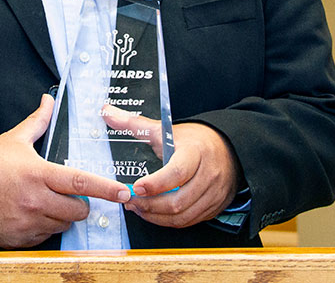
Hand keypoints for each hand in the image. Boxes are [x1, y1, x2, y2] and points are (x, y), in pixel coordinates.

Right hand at [0, 94, 131, 247]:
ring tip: (44, 203)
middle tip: (70, 196)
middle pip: (77, 210)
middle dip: (80, 204)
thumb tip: (48, 101)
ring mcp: (27, 222)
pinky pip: (44, 237)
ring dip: (61, 217)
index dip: (105, 188)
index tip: (123, 192)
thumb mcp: (13, 140)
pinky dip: (43, 228)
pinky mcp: (19, 239)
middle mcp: (35, 200)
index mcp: (38, 174)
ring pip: (62, 225)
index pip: (79, 182)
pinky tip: (30, 215)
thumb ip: (37, 122)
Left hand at [102, 106, 239, 228]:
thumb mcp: (165, 129)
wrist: (228, 148)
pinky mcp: (215, 207)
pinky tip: (155, 213)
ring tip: (138, 208)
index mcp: (196, 152)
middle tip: (130, 201)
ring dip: (157, 216)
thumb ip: (134, 123)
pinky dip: (169, 221)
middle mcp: (208, 175)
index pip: (176, 173)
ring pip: (183, 216)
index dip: (155, 184)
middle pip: (178, 201)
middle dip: (150, 205)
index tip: (135, 188)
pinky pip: (190, 221)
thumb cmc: (193, 140)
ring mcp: (214, 194)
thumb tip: (107, 112)